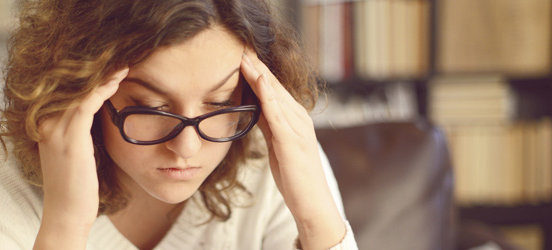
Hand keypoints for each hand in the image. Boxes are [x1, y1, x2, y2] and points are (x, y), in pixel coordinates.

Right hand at [34, 67, 128, 248]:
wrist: (66, 213)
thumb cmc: (75, 186)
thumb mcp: (74, 152)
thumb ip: (78, 131)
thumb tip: (95, 114)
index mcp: (44, 124)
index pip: (67, 90)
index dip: (89, 76)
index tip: (110, 64)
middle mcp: (45, 123)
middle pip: (71, 85)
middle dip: (96, 70)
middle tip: (119, 56)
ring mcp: (54, 129)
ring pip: (80, 90)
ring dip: (103, 75)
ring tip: (123, 63)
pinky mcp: (69, 138)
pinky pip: (86, 104)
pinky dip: (103, 89)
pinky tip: (117, 80)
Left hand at [239, 50, 344, 248]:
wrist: (312, 202)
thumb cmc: (295, 177)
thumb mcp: (278, 145)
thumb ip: (270, 126)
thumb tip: (256, 109)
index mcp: (295, 119)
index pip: (274, 90)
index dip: (258, 73)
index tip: (242, 57)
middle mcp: (299, 118)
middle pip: (275, 87)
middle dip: (257, 67)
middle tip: (240, 48)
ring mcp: (298, 128)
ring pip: (276, 95)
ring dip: (260, 75)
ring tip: (244, 58)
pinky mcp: (292, 140)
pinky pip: (278, 113)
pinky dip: (269, 95)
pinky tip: (259, 82)